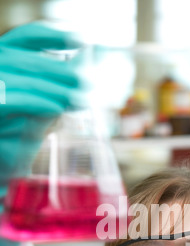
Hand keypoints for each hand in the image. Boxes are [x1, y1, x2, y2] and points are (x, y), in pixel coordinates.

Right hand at [0, 21, 91, 205]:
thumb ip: (54, 94)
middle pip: (21, 58)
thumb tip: (83, 74)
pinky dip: (36, 102)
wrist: (2, 174)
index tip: (80, 39)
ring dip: (53, 87)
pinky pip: (10, 101)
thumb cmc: (18, 143)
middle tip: (88, 82)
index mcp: (2, 70)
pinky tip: (57, 108)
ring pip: (17, 78)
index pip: (22, 39)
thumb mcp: (38, 114)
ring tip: (80, 98)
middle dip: (58, 69)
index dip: (50, 34)